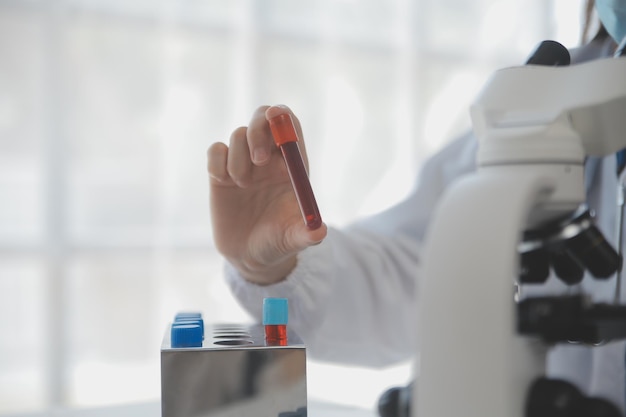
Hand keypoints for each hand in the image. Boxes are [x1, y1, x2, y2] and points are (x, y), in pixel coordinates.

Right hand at [207, 105, 327, 284]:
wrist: (250, 255)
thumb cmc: (279, 242)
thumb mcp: (294, 240)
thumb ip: (308, 235)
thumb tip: (319, 232)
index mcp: (292, 164)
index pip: (290, 126)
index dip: (283, 117)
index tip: (275, 118)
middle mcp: (268, 159)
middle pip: (262, 119)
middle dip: (258, 129)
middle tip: (259, 159)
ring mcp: (243, 163)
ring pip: (238, 134)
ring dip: (239, 158)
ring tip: (243, 185)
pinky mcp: (220, 172)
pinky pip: (215, 150)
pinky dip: (217, 160)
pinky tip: (223, 180)